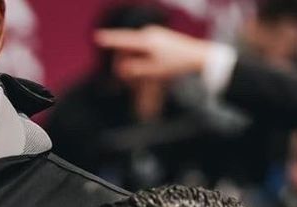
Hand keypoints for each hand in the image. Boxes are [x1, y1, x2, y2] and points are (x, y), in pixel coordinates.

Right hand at [94, 25, 215, 82]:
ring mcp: (154, 34)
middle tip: (130, 82)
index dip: (109, 39)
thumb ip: (134, 70)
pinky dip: (141, 59)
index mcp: (146, 40)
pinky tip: (148, 70)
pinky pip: (142, 48)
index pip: (123, 39)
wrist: (200, 56)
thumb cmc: (177, 64)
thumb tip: (120, 69)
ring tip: (142, 80)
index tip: (97, 37)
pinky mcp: (158, 38)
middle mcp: (148, 33)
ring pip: (135, 49)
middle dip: (125, 63)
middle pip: (127, 48)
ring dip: (134, 63)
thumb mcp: (153, 71)